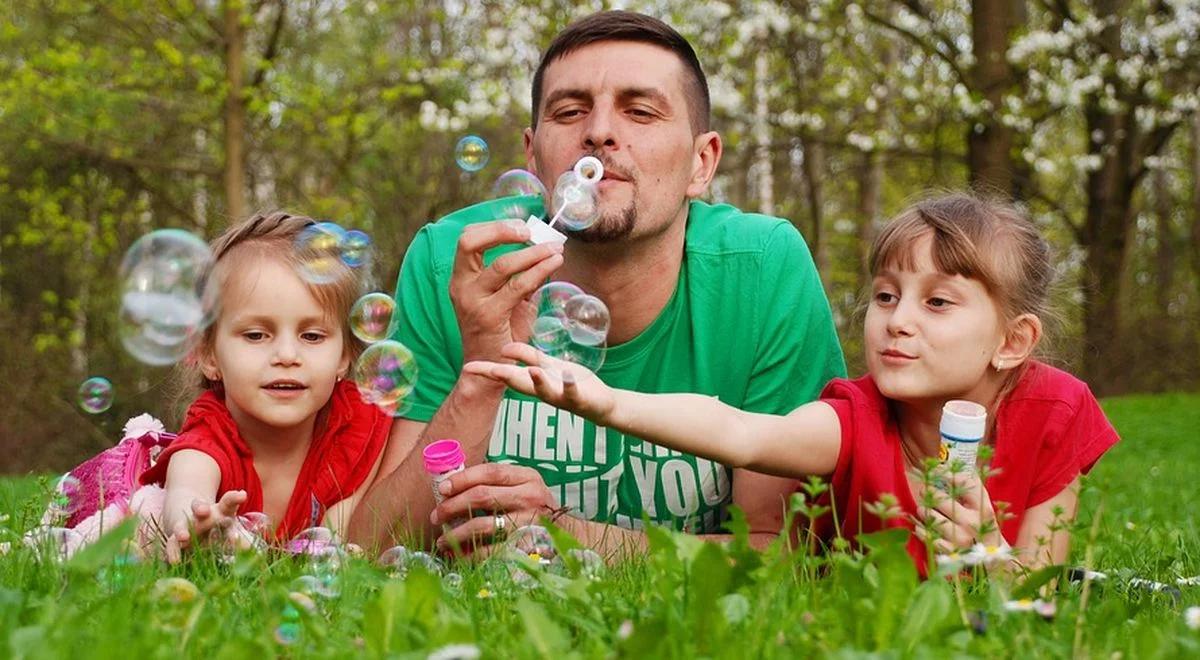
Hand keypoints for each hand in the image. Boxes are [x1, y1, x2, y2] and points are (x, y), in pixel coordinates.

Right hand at [164, 489, 246, 562]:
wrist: (193, 523)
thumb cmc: (220, 527)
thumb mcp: (232, 529)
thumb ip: (242, 539)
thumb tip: (254, 551)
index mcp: (220, 510)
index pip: (228, 501)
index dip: (234, 498)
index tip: (241, 495)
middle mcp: (201, 516)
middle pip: (199, 508)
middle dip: (201, 508)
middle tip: (204, 510)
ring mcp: (187, 526)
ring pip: (183, 525)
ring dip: (182, 530)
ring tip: (184, 537)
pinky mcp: (176, 540)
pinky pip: (172, 545)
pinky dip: (173, 552)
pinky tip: (174, 561)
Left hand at [429, 463, 558, 555]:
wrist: (567, 536)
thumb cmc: (536, 509)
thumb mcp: (525, 487)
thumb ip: (498, 483)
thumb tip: (453, 486)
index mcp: (528, 477)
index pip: (490, 472)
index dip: (463, 478)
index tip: (443, 488)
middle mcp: (530, 497)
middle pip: (482, 496)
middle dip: (452, 506)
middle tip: (437, 516)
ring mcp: (529, 523)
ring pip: (482, 525)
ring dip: (456, 534)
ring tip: (442, 540)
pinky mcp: (526, 547)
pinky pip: (490, 551)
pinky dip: (470, 554)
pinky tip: (458, 555)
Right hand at [450, 220, 564, 363]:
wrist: (490, 369)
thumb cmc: (501, 332)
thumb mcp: (508, 298)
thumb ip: (521, 275)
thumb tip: (546, 250)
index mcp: (461, 278)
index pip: (467, 238)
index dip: (493, 226)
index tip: (521, 226)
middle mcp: (460, 286)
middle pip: (469, 242)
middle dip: (502, 229)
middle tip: (531, 231)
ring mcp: (472, 301)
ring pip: (502, 264)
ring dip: (534, 253)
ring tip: (556, 249)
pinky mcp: (489, 316)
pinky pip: (518, 287)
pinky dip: (539, 271)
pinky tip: (554, 264)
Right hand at [464, 342, 616, 423]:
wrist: (601, 404)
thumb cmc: (571, 383)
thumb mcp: (548, 365)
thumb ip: (528, 356)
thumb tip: (503, 348)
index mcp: (534, 381)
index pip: (507, 374)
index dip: (487, 371)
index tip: (467, 367)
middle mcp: (544, 391)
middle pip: (520, 384)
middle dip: (504, 376)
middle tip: (488, 369)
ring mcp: (561, 397)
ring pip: (545, 391)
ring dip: (538, 381)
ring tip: (532, 369)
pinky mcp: (580, 399)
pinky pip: (573, 392)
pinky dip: (568, 384)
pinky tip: (566, 374)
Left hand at [911, 471, 999, 553]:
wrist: (991, 558)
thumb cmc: (981, 524)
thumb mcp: (981, 504)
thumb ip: (968, 485)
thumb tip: (943, 465)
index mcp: (983, 507)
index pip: (965, 483)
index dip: (946, 473)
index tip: (935, 470)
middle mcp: (973, 523)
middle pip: (941, 499)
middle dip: (929, 492)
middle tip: (924, 490)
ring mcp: (962, 539)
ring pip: (931, 516)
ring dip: (923, 510)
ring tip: (923, 509)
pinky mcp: (951, 552)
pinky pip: (928, 536)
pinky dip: (921, 529)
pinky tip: (922, 526)